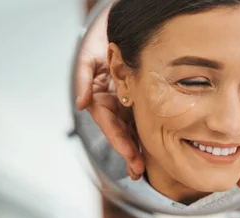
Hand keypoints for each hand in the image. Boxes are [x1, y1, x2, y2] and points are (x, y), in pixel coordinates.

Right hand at [75, 7, 143, 179]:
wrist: (125, 24)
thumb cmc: (103, 37)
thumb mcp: (90, 54)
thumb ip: (84, 77)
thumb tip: (80, 104)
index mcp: (102, 96)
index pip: (110, 124)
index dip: (120, 142)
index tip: (131, 157)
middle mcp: (116, 102)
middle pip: (122, 133)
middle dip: (129, 153)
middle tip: (137, 171)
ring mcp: (129, 102)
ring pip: (134, 129)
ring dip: (138, 149)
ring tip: (143, 168)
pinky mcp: (142, 98)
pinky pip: (147, 118)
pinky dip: (150, 132)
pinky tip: (159, 147)